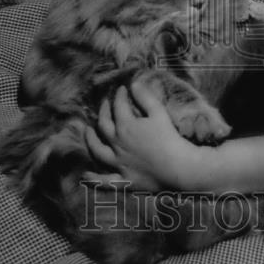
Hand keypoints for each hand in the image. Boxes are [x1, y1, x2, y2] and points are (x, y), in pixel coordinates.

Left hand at [84, 83, 198, 191]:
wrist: (178, 167)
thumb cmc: (170, 138)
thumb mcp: (159, 113)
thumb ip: (145, 97)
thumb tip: (134, 84)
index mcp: (126, 126)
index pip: (118, 106)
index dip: (119, 95)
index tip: (122, 89)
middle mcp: (117, 143)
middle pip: (104, 125)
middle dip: (103, 112)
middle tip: (105, 104)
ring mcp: (118, 162)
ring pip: (98, 150)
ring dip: (91, 139)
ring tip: (88, 131)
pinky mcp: (124, 179)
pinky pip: (104, 180)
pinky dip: (94, 179)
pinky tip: (85, 176)